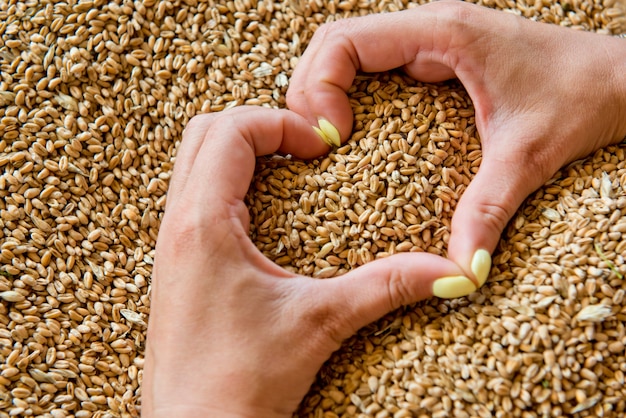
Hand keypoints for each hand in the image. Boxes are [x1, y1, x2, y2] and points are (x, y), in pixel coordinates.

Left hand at [142, 107, 470, 417]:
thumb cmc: (240, 382)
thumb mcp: (320, 322)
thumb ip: (387, 287)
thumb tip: (452, 273)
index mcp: (203, 224)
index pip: (232, 130)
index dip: (282, 122)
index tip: (322, 147)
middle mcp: (177, 225)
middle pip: (205, 132)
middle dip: (259, 125)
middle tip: (305, 149)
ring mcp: (171, 244)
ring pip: (194, 161)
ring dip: (241, 151)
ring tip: (290, 171)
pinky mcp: (177, 264)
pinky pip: (193, 195)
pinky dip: (227, 181)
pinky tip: (267, 212)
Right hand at [287, 0, 625, 282]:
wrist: (623, 79)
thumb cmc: (584, 95)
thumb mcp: (529, 154)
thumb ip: (489, 208)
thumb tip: (460, 269)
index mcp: (442, 33)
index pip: (345, 40)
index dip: (320, 86)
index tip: (330, 138)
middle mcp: (430, 28)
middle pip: (336, 41)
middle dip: (311, 88)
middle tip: (315, 143)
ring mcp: (432, 42)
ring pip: (350, 50)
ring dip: (325, 89)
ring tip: (324, 140)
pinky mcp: (438, 61)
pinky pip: (374, 67)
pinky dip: (349, 93)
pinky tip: (352, 132)